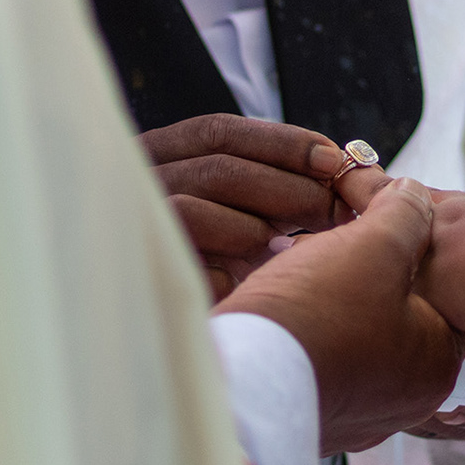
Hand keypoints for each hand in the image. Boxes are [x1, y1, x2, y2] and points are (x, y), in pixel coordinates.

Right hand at [143, 114, 392, 298]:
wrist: (140, 331)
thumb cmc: (202, 263)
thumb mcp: (229, 213)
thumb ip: (265, 189)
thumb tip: (335, 178)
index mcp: (156, 157)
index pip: (218, 133)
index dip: (280, 142)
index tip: (333, 160)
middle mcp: (133, 185)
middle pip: (217, 169)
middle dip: (288, 187)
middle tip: (338, 210)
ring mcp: (127, 228)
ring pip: (193, 210)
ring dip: (254, 231)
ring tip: (294, 251)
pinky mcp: (134, 273)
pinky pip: (186, 271)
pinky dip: (224, 278)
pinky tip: (248, 288)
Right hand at [219, 178, 464, 454]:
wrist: (243, 381)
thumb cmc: (318, 314)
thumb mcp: (375, 244)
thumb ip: (405, 214)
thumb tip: (416, 196)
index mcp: (439, 364)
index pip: (446, 295)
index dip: (417, 251)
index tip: (385, 228)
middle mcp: (409, 400)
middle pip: (400, 316)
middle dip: (372, 276)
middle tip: (341, 247)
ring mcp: (361, 414)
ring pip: (359, 337)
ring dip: (337, 303)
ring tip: (307, 273)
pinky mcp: (317, 417)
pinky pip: (324, 362)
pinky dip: (311, 333)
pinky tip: (290, 310)